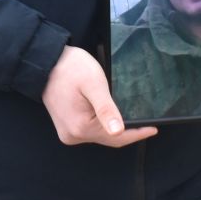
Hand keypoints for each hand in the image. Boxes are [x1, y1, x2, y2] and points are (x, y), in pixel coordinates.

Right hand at [40, 46, 154, 147]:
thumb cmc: (71, 68)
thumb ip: (106, 109)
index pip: (116, 138)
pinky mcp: (66, 126)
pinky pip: (90, 130)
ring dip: (115, 128)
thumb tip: (118, 131)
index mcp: (80, 128)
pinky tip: (111, 116)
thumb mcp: (94, 84)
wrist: (47, 61)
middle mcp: (73, 135)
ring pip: (99, 135)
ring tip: (131, 117)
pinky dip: (103, 125)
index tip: (153, 128)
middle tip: (145, 121)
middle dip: (127, 131)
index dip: (136, 134)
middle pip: (108, 138)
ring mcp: (68, 132)